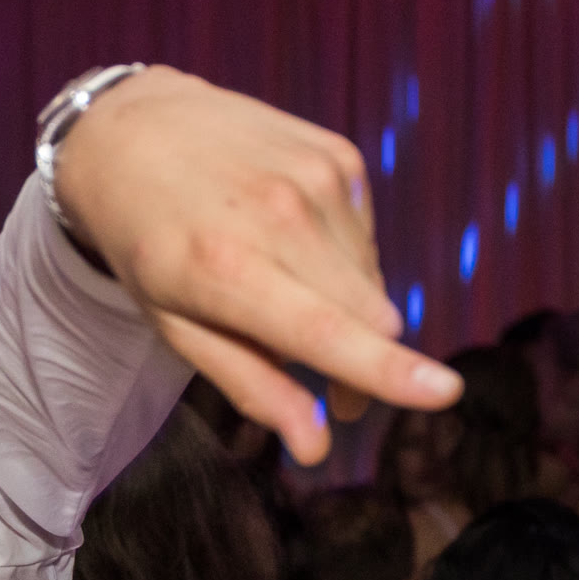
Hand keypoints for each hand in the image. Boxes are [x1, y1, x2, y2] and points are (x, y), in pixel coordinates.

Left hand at [52, 66, 461, 463]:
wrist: (135, 132)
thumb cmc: (146, 248)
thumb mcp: (175, 328)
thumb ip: (250, 384)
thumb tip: (316, 447)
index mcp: (227, 270)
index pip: (326, 330)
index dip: (386, 370)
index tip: (443, 393)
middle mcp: (282, 218)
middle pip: (365, 317)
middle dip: (361, 368)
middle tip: (332, 398)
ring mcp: (317, 179)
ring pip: (369, 284)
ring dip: (343, 311)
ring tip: (279, 295)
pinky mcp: (340, 157)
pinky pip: (363, 240)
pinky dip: (338, 262)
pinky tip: (290, 247)